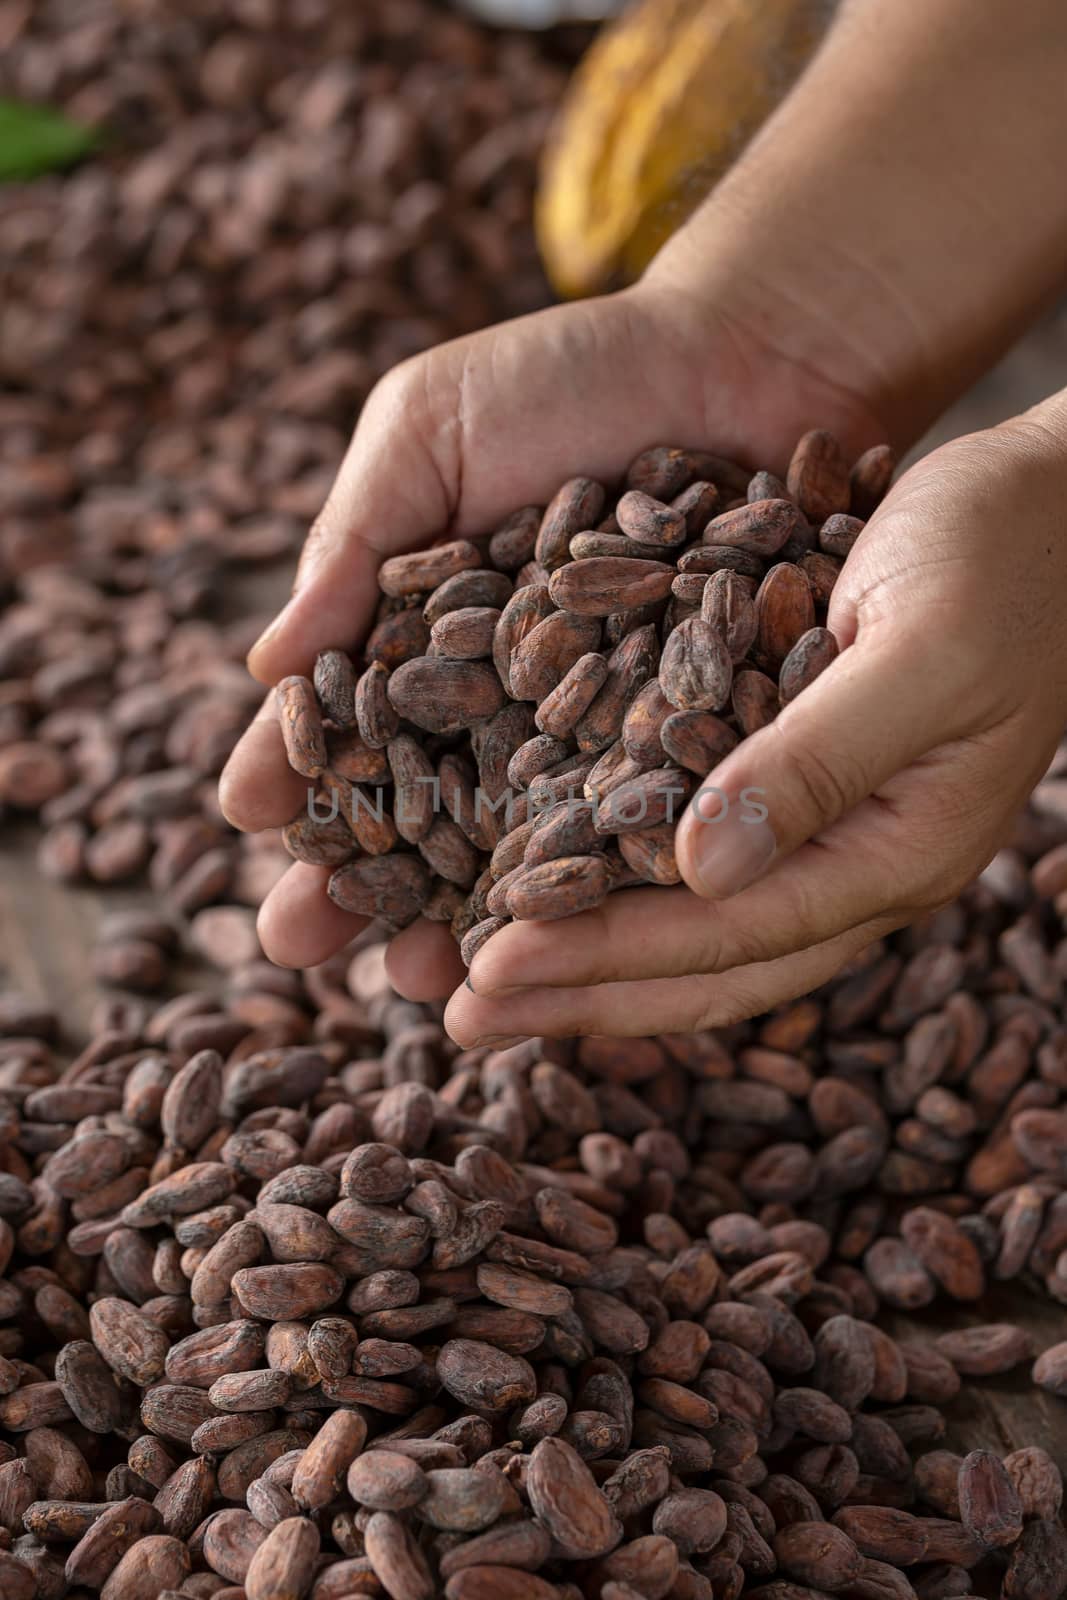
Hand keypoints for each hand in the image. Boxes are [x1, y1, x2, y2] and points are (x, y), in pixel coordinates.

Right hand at [219, 275, 881, 998]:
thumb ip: (354, 541)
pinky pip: (637, 830)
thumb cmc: (573, 377)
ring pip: (518, 848)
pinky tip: (559, 944)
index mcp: (424, 636)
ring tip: (418, 980)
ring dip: (463, 918)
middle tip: (301, 944)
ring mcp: (597, 736)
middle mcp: (503, 705)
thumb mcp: (431, 430)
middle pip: (418, 813)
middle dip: (358, 883)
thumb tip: (264, 664)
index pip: (343, 723)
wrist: (750, 356)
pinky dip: (596, 890)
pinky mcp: (694, 748)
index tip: (248, 823)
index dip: (293, 775)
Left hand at [449, 402, 1066, 1042]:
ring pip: (704, 930)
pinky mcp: (811, 784)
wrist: (1065, 505)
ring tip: (484, 980)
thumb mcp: (919, 646)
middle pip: (707, 964)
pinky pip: (709, 865)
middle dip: (581, 992)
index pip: (728, 932)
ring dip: (594, 959)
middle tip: (460, 1013)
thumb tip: (698, 872)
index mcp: (898, 850)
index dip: (604, 954)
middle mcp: (863, 863)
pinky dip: (625, 887)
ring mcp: (840, 833)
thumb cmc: (1005, 552)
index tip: (488, 965)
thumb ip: (818, 760)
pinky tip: (556, 882)